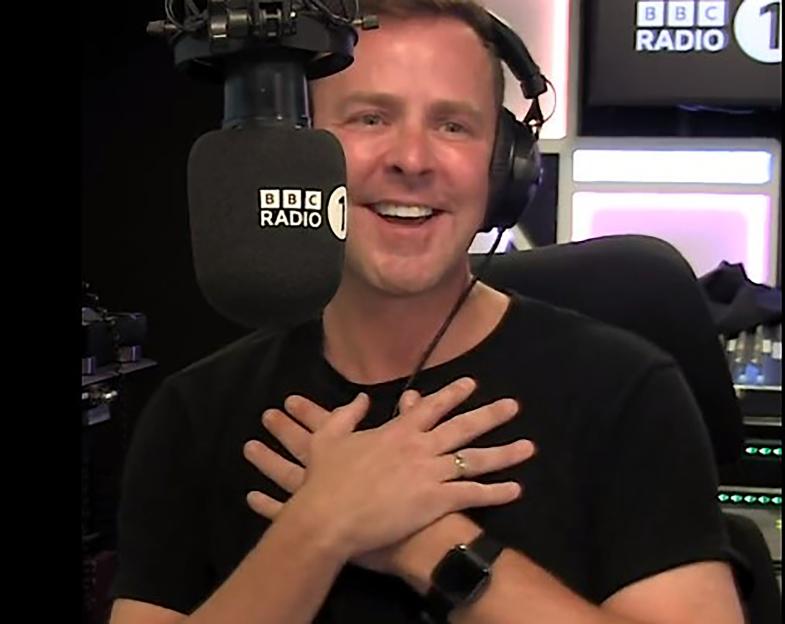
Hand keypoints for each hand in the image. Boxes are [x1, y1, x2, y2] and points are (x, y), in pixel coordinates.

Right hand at [243, 379, 534, 565]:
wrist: (327, 517)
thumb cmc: (325, 479)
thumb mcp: (328, 438)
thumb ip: (346, 414)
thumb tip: (361, 398)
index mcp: (397, 430)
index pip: (431, 406)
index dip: (453, 394)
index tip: (472, 384)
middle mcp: (419, 447)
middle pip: (462, 427)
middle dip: (490, 415)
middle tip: (513, 406)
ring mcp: (430, 473)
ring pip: (475, 459)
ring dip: (504, 453)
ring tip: (529, 447)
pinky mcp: (435, 501)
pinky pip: (472, 494)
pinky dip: (495, 493)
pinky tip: (516, 491)